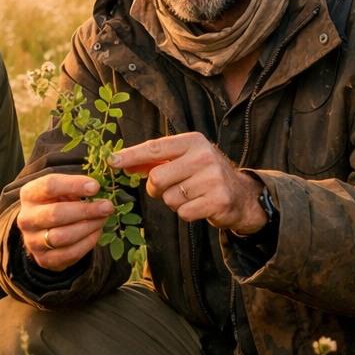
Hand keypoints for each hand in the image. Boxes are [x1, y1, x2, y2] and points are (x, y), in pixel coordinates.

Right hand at [17, 174, 112, 271]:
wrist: (42, 233)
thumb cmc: (56, 204)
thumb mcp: (61, 190)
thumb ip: (76, 186)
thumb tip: (97, 188)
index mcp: (29, 194)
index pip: (49, 186)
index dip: (74, 185)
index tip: (96, 187)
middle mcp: (27, 218)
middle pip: (56, 214)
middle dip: (86, 210)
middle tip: (107, 206)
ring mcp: (33, 241)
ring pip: (63, 236)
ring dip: (89, 227)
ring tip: (103, 218)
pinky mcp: (44, 259)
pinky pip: (70, 253)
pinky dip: (88, 242)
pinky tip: (97, 231)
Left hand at [110, 132, 267, 233]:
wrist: (242, 195)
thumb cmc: (205, 174)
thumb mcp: (184, 159)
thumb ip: (155, 160)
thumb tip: (120, 161)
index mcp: (193, 141)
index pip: (155, 148)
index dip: (131, 156)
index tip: (112, 161)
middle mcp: (203, 156)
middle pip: (157, 178)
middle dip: (157, 188)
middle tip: (172, 187)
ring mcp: (212, 179)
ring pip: (169, 198)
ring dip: (175, 202)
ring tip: (192, 195)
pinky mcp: (217, 201)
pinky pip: (183, 212)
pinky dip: (187, 213)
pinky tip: (200, 205)